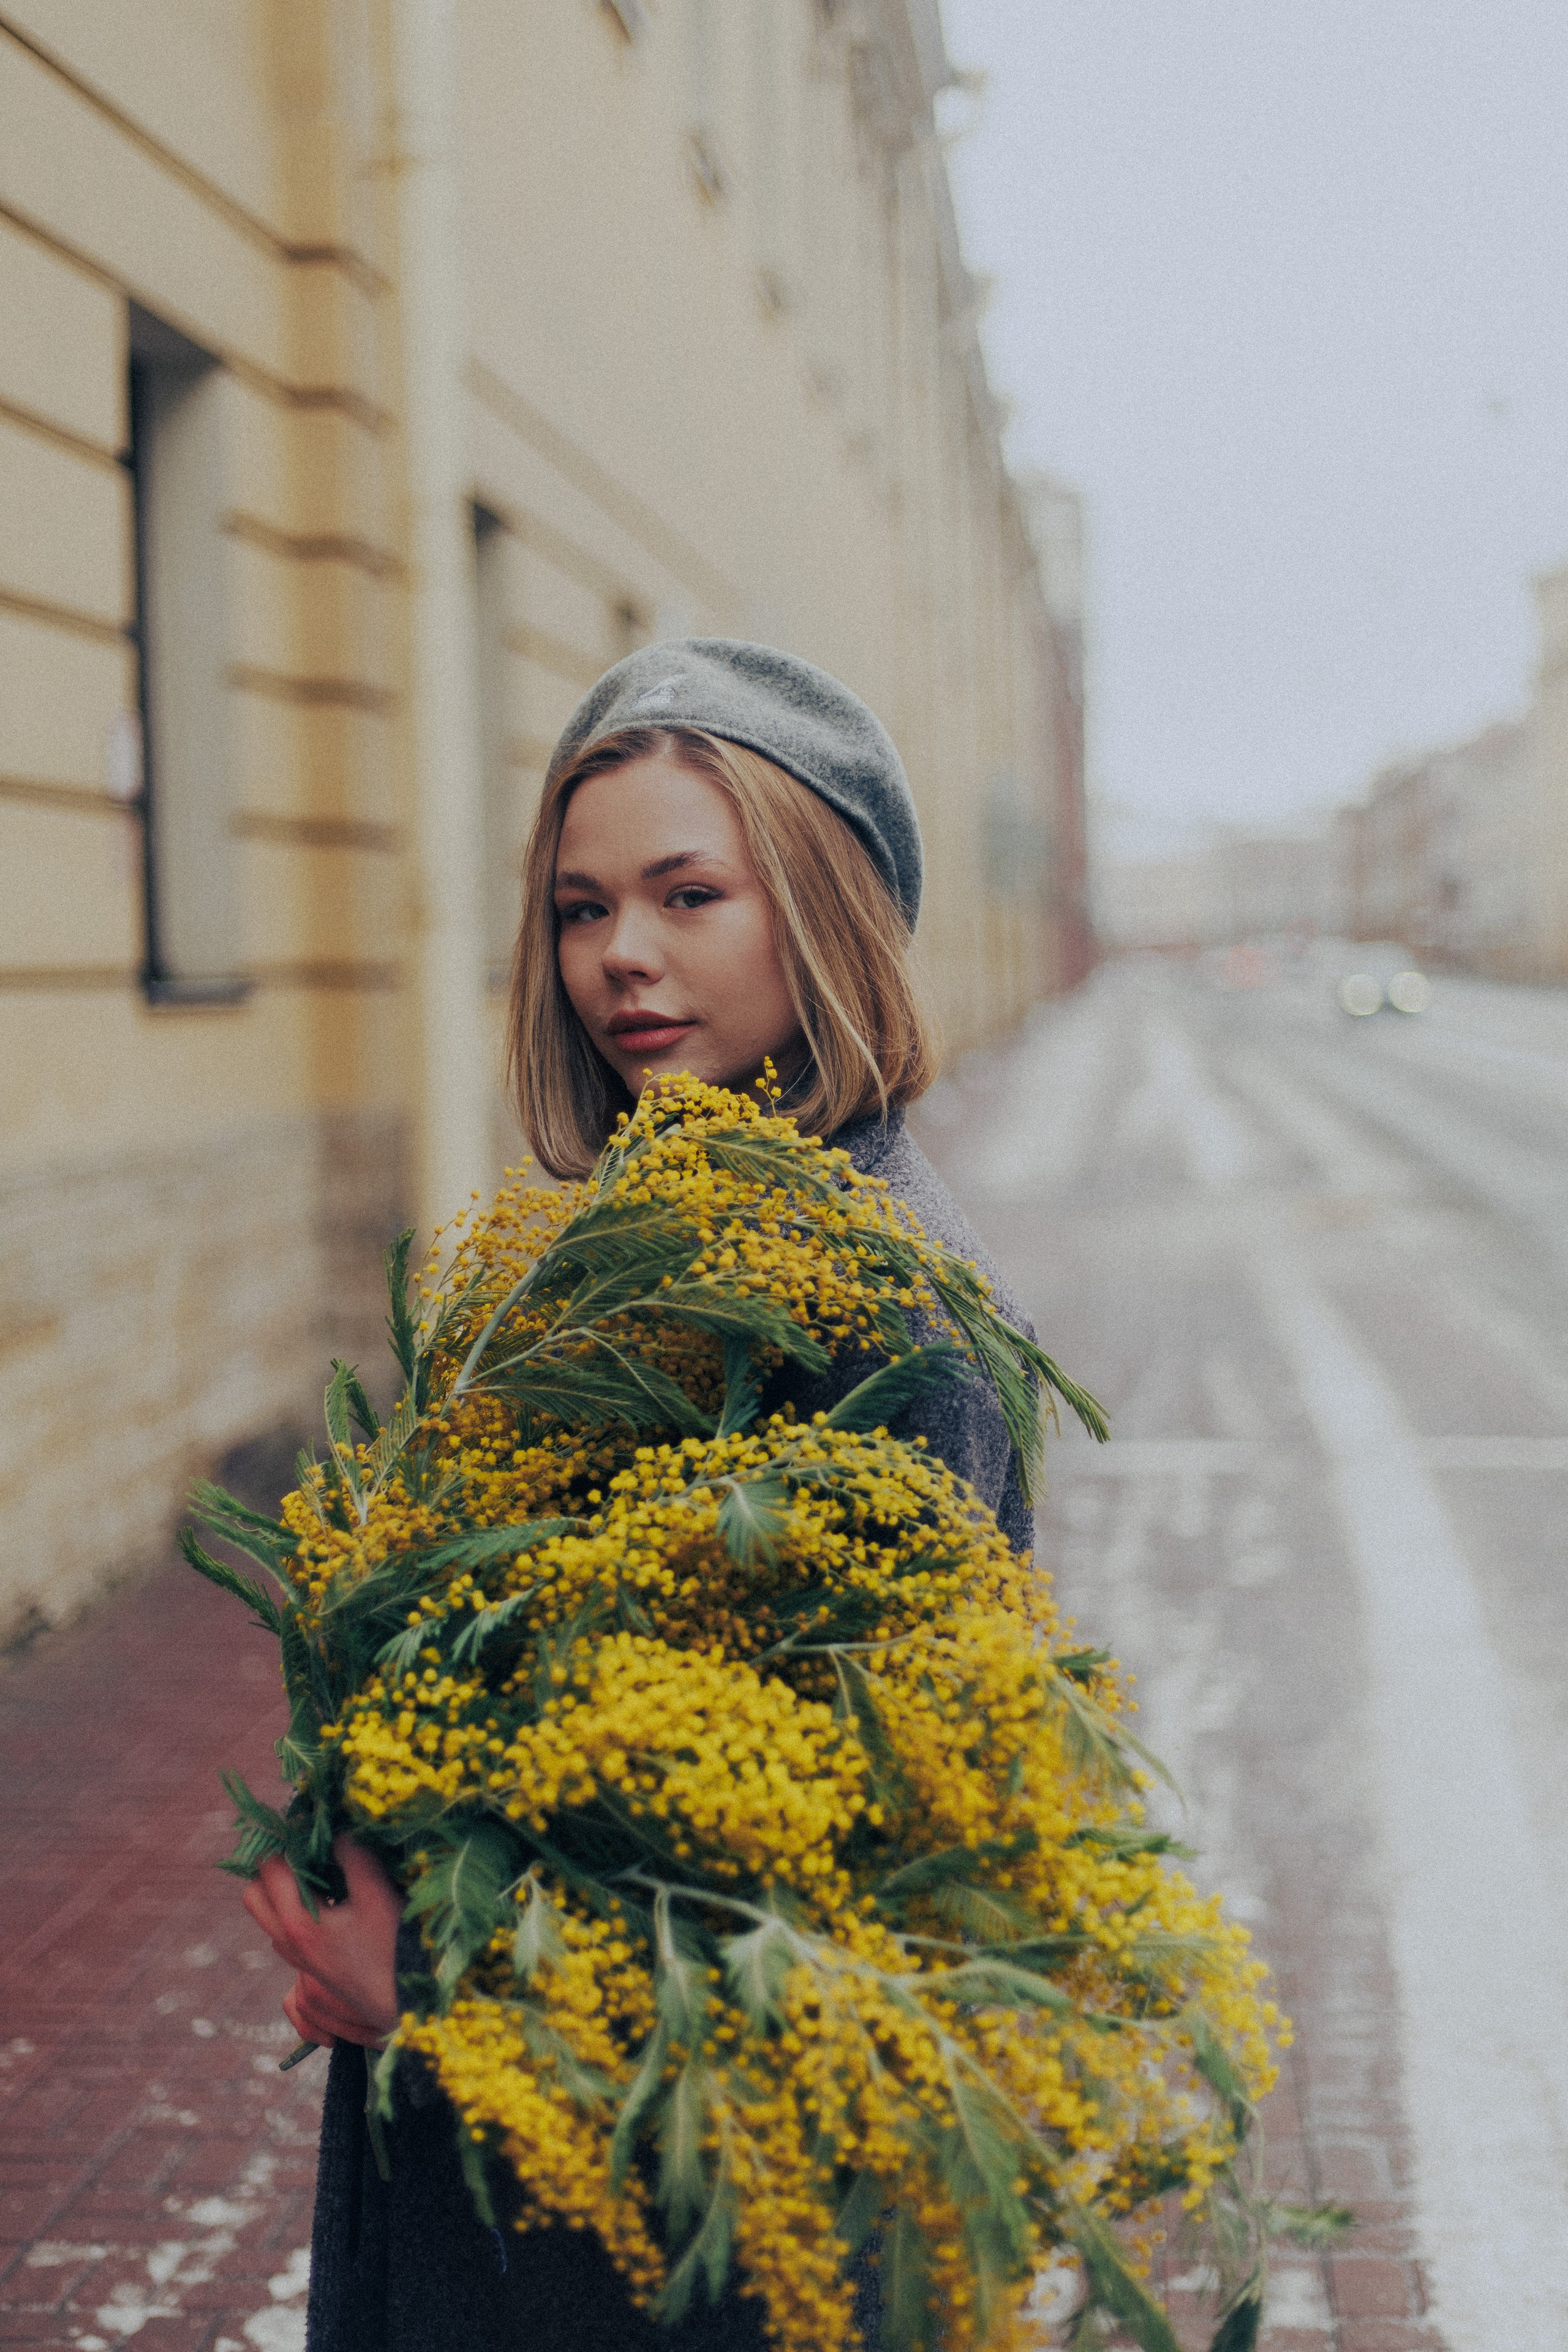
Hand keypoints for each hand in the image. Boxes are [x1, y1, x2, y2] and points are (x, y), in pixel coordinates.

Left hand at [242, 1835, 402, 2046]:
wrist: (407, 2007)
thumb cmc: (395, 1950)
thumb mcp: (379, 1896)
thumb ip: (354, 1857)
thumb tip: (338, 1830)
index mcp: (298, 1922)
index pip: (269, 1868)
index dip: (285, 1841)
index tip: (309, 1825)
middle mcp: (288, 1942)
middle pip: (254, 1895)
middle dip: (271, 1867)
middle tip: (306, 1850)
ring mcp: (296, 1959)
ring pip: (268, 1916)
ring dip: (282, 1890)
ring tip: (320, 1873)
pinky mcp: (309, 1969)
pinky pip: (284, 1932)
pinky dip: (294, 1910)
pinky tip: (330, 1903)